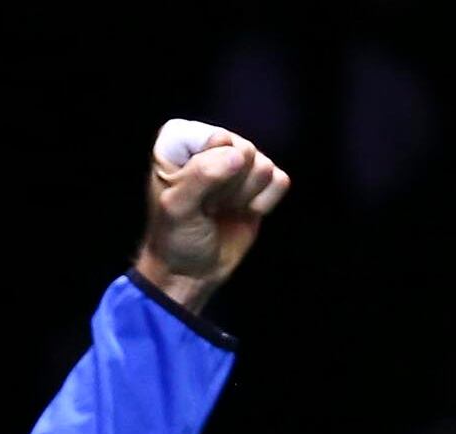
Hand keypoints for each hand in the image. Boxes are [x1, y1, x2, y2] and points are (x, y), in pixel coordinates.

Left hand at [134, 119, 290, 311]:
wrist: (191, 272)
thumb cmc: (175, 238)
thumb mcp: (176, 208)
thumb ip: (202, 175)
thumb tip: (239, 156)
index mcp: (181, 141)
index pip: (217, 138)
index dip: (209, 172)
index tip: (191, 194)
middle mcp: (212, 143)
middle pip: (245, 150)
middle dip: (229, 188)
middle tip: (208, 206)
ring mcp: (238, 161)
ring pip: (263, 166)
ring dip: (243, 198)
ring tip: (220, 209)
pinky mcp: (261, 182)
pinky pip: (280, 180)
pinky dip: (263, 204)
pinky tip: (241, 212)